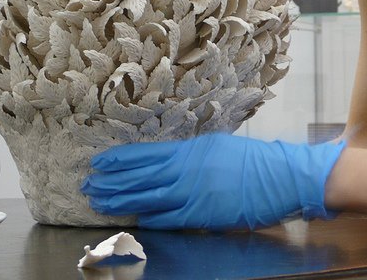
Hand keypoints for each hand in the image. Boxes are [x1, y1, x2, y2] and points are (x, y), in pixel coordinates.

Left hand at [81, 133, 345, 229]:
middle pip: (139, 178)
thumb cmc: (250, 160)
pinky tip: (135, 219)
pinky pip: (169, 218)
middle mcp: (185, 170)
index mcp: (188, 150)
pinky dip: (150, 219)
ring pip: (147, 198)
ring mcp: (192, 193)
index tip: (98, 162)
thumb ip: (187, 155)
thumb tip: (162, 163)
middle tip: (88, 186)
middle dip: (111, 183)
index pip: (143, 154)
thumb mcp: (214, 146)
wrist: (278, 176)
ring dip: (121, 201)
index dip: (118, 160)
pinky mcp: (202, 215)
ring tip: (99, 203)